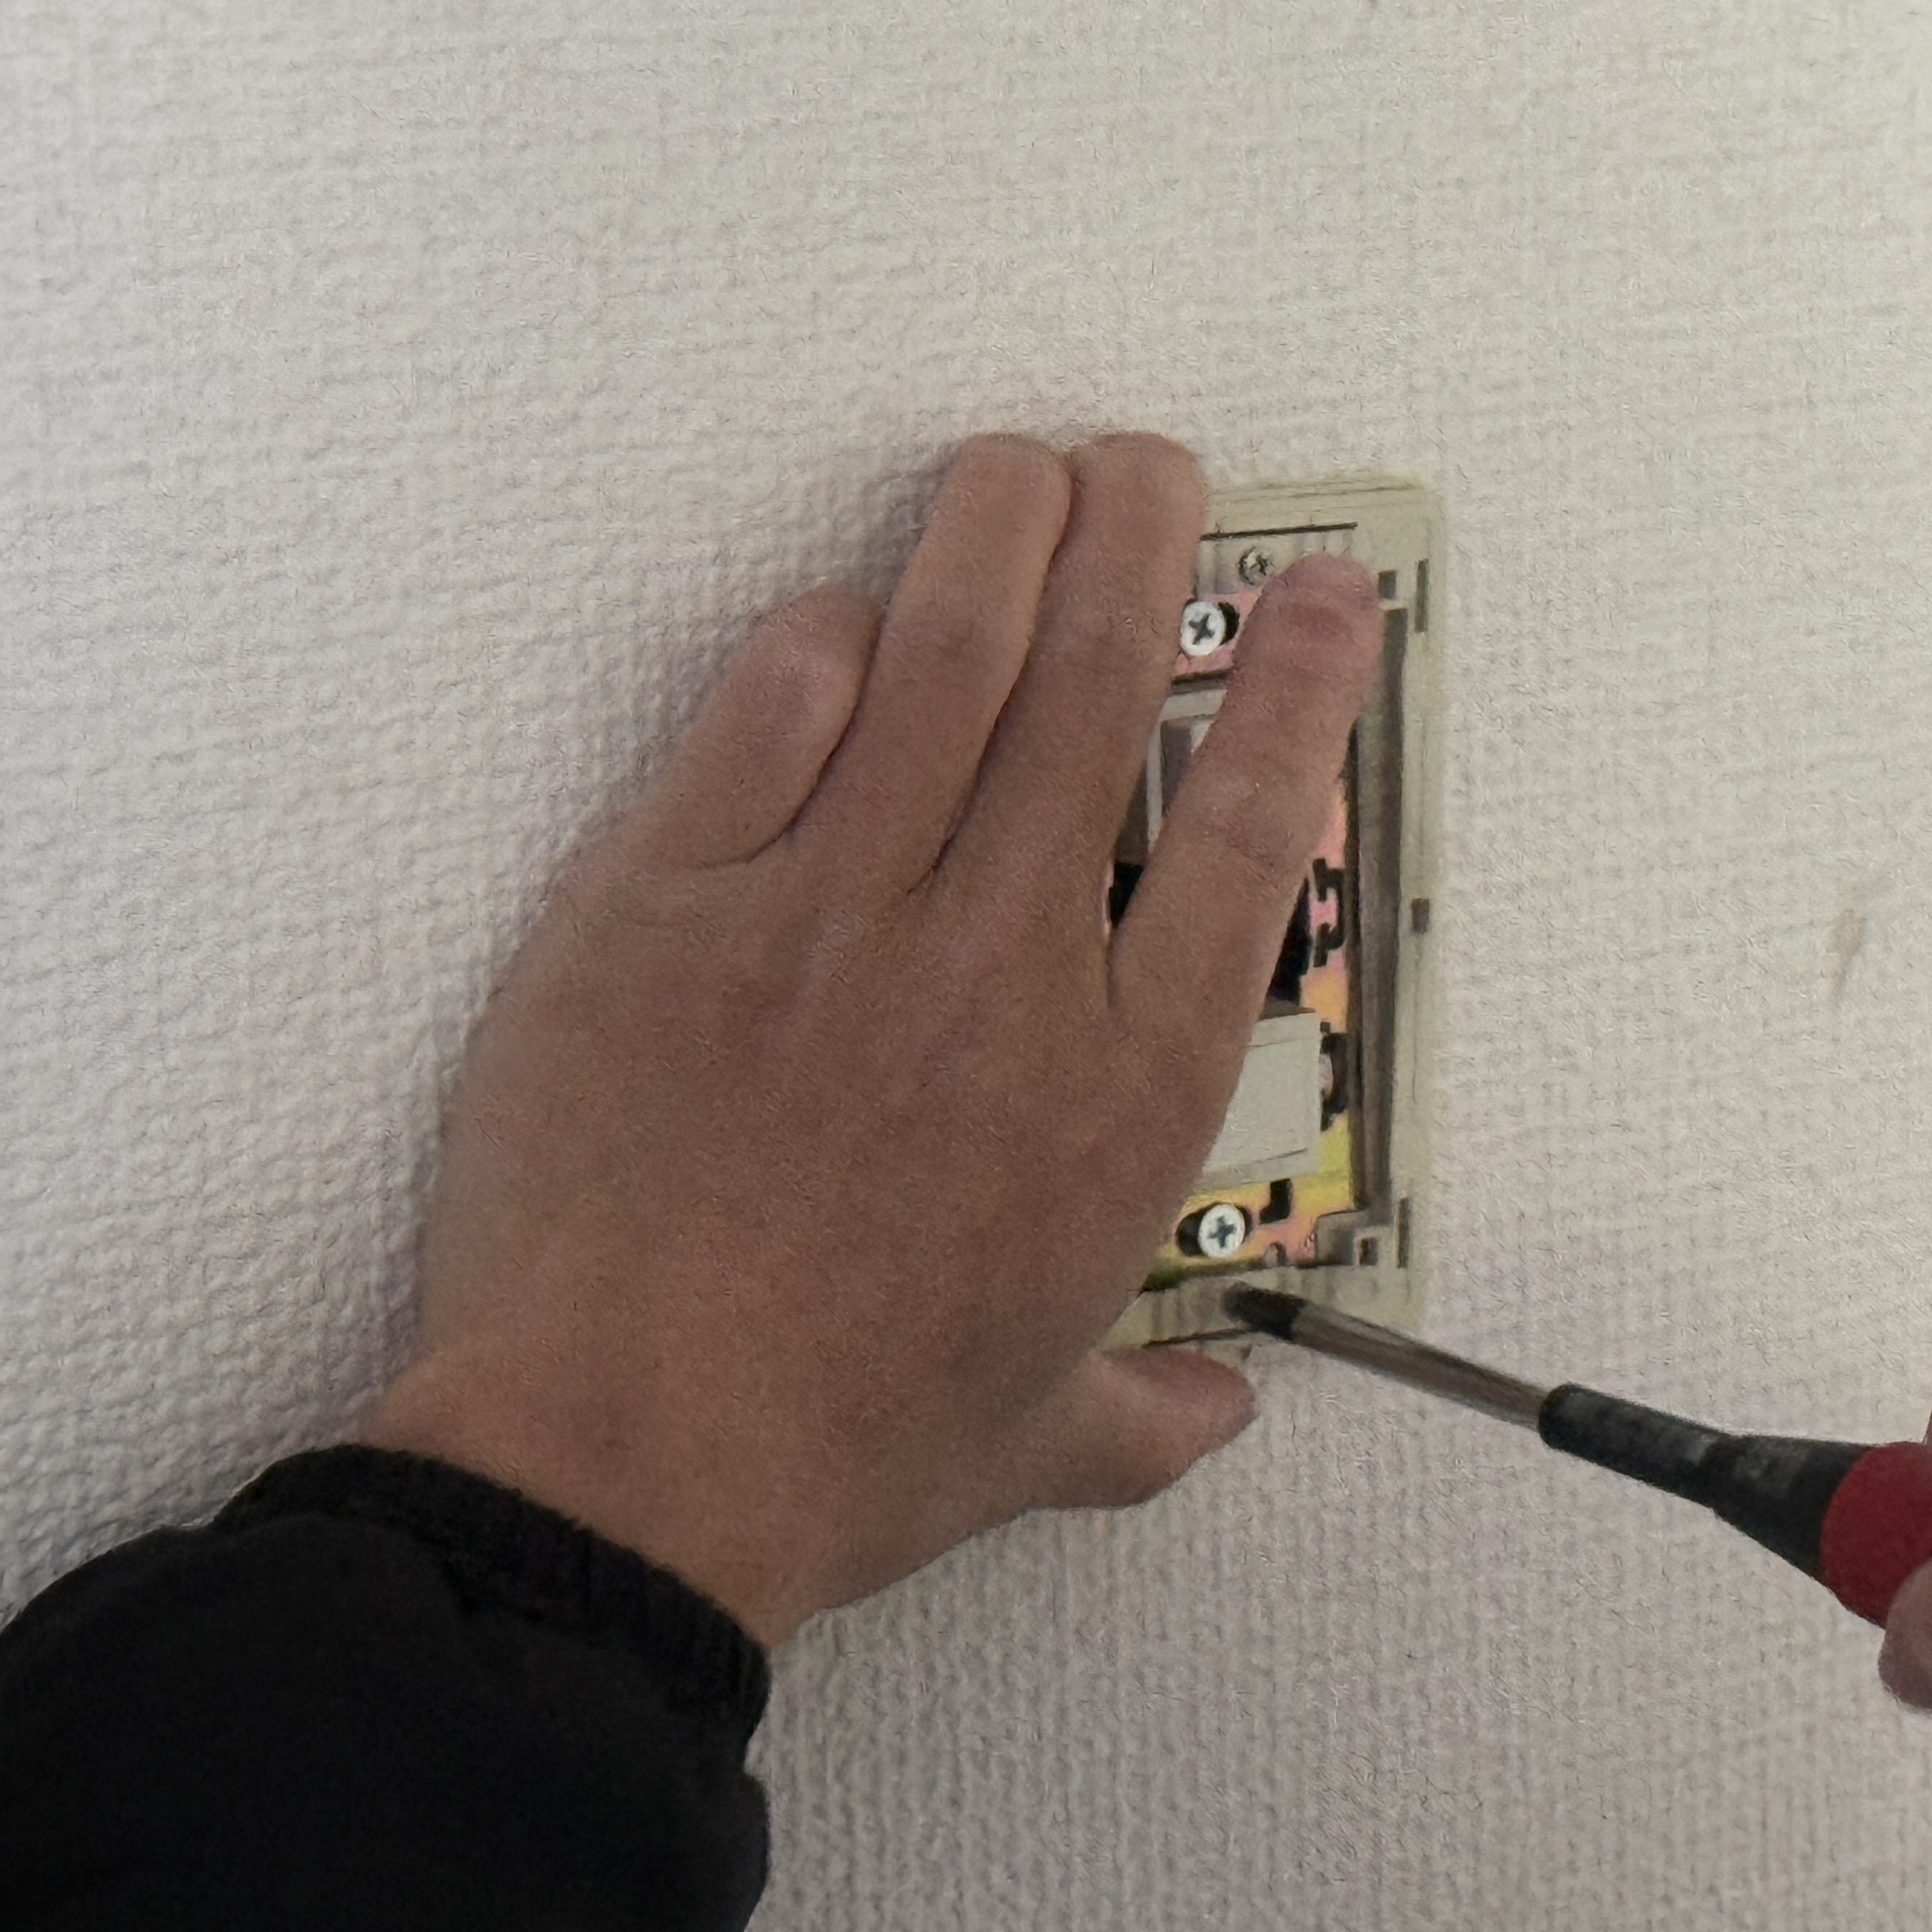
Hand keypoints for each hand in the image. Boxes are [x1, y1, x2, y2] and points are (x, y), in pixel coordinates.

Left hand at [359, 433, 1382, 1645]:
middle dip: (1140, 537)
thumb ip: (1144, 1411)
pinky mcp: (667, 897)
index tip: (1317, 599)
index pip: (1242, 831)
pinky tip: (843, 615)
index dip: (1291, 686)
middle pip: (1096, 685)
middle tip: (1149, 468)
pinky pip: (765, 709)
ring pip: (943, 650)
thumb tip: (1215, 1415)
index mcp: (1115, 1089)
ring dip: (996, 525)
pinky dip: (818, 636)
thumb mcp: (1033, 1439)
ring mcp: (828, 914)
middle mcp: (996, 967)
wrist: (614, 1465)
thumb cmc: (827, 1451)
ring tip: (1021, 466)